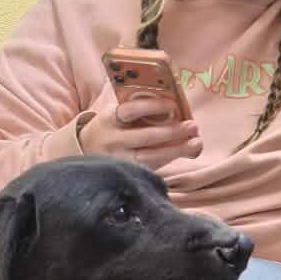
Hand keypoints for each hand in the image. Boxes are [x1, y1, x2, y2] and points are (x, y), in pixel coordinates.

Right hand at [79, 99, 201, 169]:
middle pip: (144, 137)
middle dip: (171, 132)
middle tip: (193, 126)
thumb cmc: (111, 126)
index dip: (152, 107)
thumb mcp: (116, 112)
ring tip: (196, 144)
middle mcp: (111, 141)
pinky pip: (149, 169)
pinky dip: (168, 161)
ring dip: (175, 150)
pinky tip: (185, 154)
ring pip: (149, 158)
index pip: (131, 111)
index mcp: (109, 119)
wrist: (84, 150)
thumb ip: (137, 108)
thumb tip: (174, 105)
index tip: (173, 105)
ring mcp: (117, 161)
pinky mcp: (124, 174)